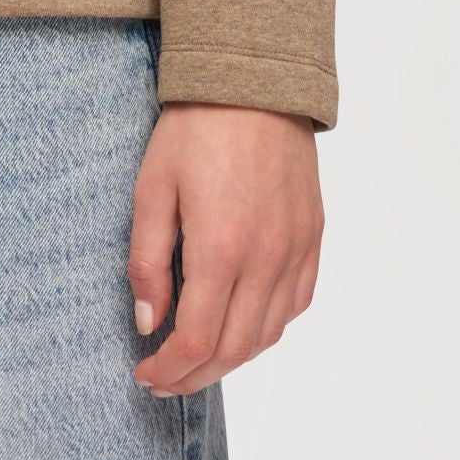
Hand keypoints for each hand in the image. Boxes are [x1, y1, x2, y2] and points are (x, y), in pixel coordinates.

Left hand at [127, 100, 323, 395]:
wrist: (254, 80)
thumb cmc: (195, 128)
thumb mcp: (152, 188)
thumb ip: (148, 261)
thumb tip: (150, 322)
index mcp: (222, 248)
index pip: (199, 339)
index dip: (171, 368)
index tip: (146, 375)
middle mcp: (267, 257)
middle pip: (236, 348)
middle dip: (197, 374)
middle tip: (166, 379)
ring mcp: (297, 248)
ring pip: (270, 333)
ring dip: (233, 357)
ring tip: (198, 358)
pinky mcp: (313, 235)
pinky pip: (297, 301)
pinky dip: (268, 326)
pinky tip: (242, 321)